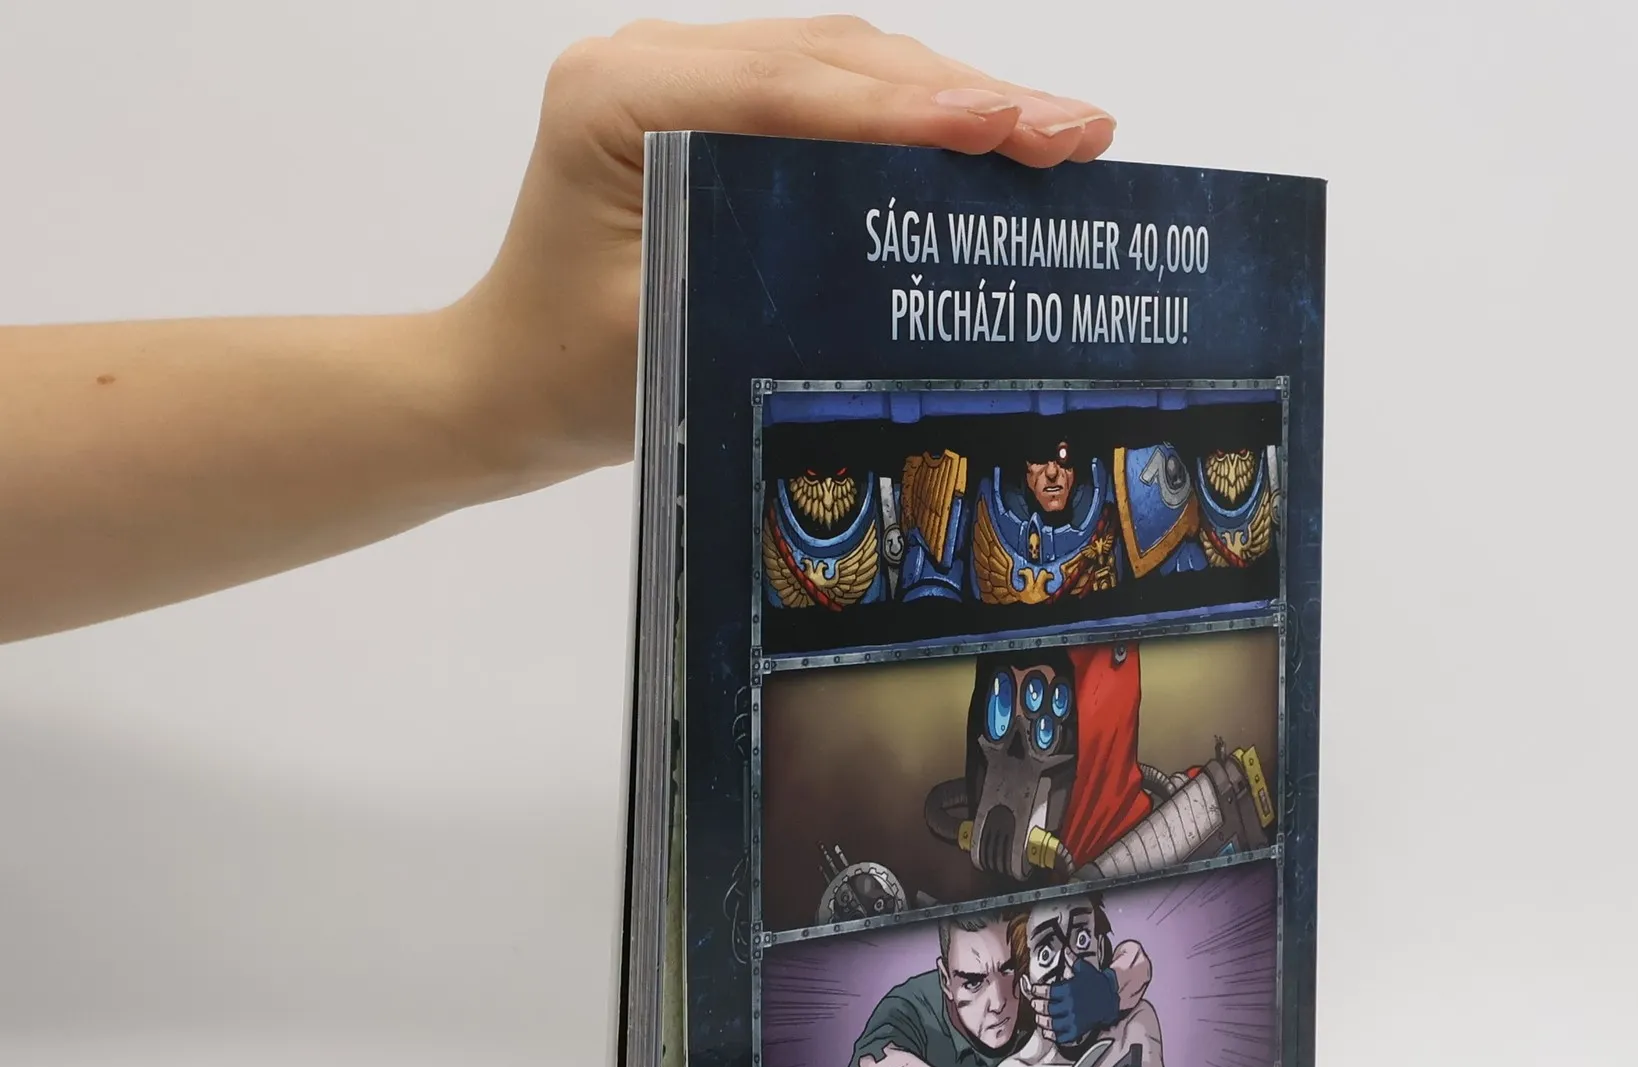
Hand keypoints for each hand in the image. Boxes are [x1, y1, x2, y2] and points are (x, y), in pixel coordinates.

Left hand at [452, 18, 1116, 480]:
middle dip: (964, 93)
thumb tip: (907, 235)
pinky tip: (993, 140)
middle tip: (1078, 131)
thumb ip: (765, 274)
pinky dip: (915, 117)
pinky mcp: (715, 106)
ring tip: (1061, 133)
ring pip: (845, 62)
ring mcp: (684, 75)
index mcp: (617, 97)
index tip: (1012, 126)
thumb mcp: (667, 337)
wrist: (507, 385)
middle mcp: (650, 62)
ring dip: (956, 96)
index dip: (911, 107)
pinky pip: (831, 94)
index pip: (788, 87)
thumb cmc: (570, 377)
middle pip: (833, 56)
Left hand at [1041, 961, 1121, 1047]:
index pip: (1046, 991)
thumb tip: (1065, 950)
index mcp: (1069, 990)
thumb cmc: (1097, 984)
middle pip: (1046, 1008)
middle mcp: (1070, 1005)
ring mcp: (1073, 1019)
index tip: (1034, 990)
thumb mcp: (1084, 969)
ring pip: (1051, 1023)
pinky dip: (1052, 1035)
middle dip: (1037, 1006)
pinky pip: (1061, 1036)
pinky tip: (1047, 1032)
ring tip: (1038, 1017)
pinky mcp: (1077, 1030)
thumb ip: (1073, 960)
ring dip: (1041, 1020)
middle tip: (1035, 1004)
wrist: (1111, 999)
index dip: (1037, 990)